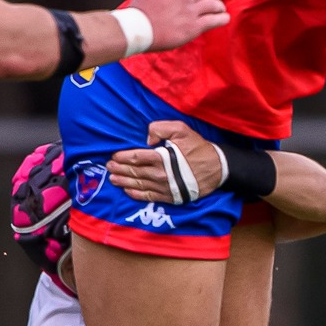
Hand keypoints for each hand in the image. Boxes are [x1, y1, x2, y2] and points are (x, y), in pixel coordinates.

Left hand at [107, 120, 224, 202]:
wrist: (216, 168)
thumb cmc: (198, 147)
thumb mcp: (182, 129)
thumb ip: (161, 128)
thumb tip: (147, 137)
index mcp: (161, 157)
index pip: (135, 157)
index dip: (122, 157)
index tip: (114, 156)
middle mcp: (159, 174)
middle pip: (133, 172)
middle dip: (119, 169)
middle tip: (108, 167)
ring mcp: (163, 187)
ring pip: (137, 184)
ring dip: (123, 181)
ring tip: (113, 178)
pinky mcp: (169, 196)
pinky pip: (148, 197)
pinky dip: (135, 194)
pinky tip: (127, 190)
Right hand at [127, 0, 228, 49]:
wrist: (138, 28)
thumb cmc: (139, 11)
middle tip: (210, 3)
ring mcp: (191, 11)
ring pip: (214, 4)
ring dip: (218, 7)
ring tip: (220, 10)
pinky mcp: (194, 26)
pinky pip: (215, 19)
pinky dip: (222, 18)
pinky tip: (225, 18)